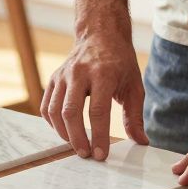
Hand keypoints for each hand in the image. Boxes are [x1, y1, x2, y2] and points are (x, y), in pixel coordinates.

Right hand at [42, 32, 147, 159]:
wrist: (101, 34)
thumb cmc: (120, 61)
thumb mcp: (134, 85)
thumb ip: (135, 116)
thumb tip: (141, 142)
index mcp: (103, 74)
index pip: (97, 111)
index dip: (98, 136)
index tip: (101, 154)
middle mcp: (80, 73)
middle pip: (71, 112)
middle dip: (77, 138)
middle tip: (86, 155)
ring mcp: (63, 75)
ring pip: (55, 110)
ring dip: (64, 133)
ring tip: (77, 146)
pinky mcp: (54, 79)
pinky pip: (47, 106)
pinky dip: (53, 123)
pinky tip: (65, 131)